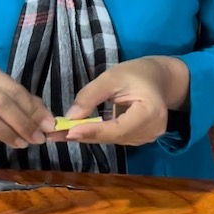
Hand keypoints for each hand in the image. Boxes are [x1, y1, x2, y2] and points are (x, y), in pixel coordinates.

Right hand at [0, 63, 54, 148]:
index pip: (15, 90)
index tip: (47, 126)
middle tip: (36, 139)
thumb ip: (26, 105)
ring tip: (19, 143)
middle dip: (22, 124)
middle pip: (1, 103)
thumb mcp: (4, 95)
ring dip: (5, 133)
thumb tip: (48, 121)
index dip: (33, 110)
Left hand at [58, 57, 188, 145]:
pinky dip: (96, 134)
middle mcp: (152, 131)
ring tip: (59, 133)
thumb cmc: (137, 73)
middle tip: (53, 135)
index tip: (68, 131)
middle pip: (113, 137)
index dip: (93, 131)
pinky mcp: (140, 139)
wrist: (159, 78)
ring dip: (86, 136)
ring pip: (111, 140)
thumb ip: (91, 96)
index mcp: (150, 113)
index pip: (118, 128)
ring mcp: (147, 138)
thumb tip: (70, 117)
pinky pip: (114, 138)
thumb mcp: (112, 77)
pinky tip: (76, 131)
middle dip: (83, 135)